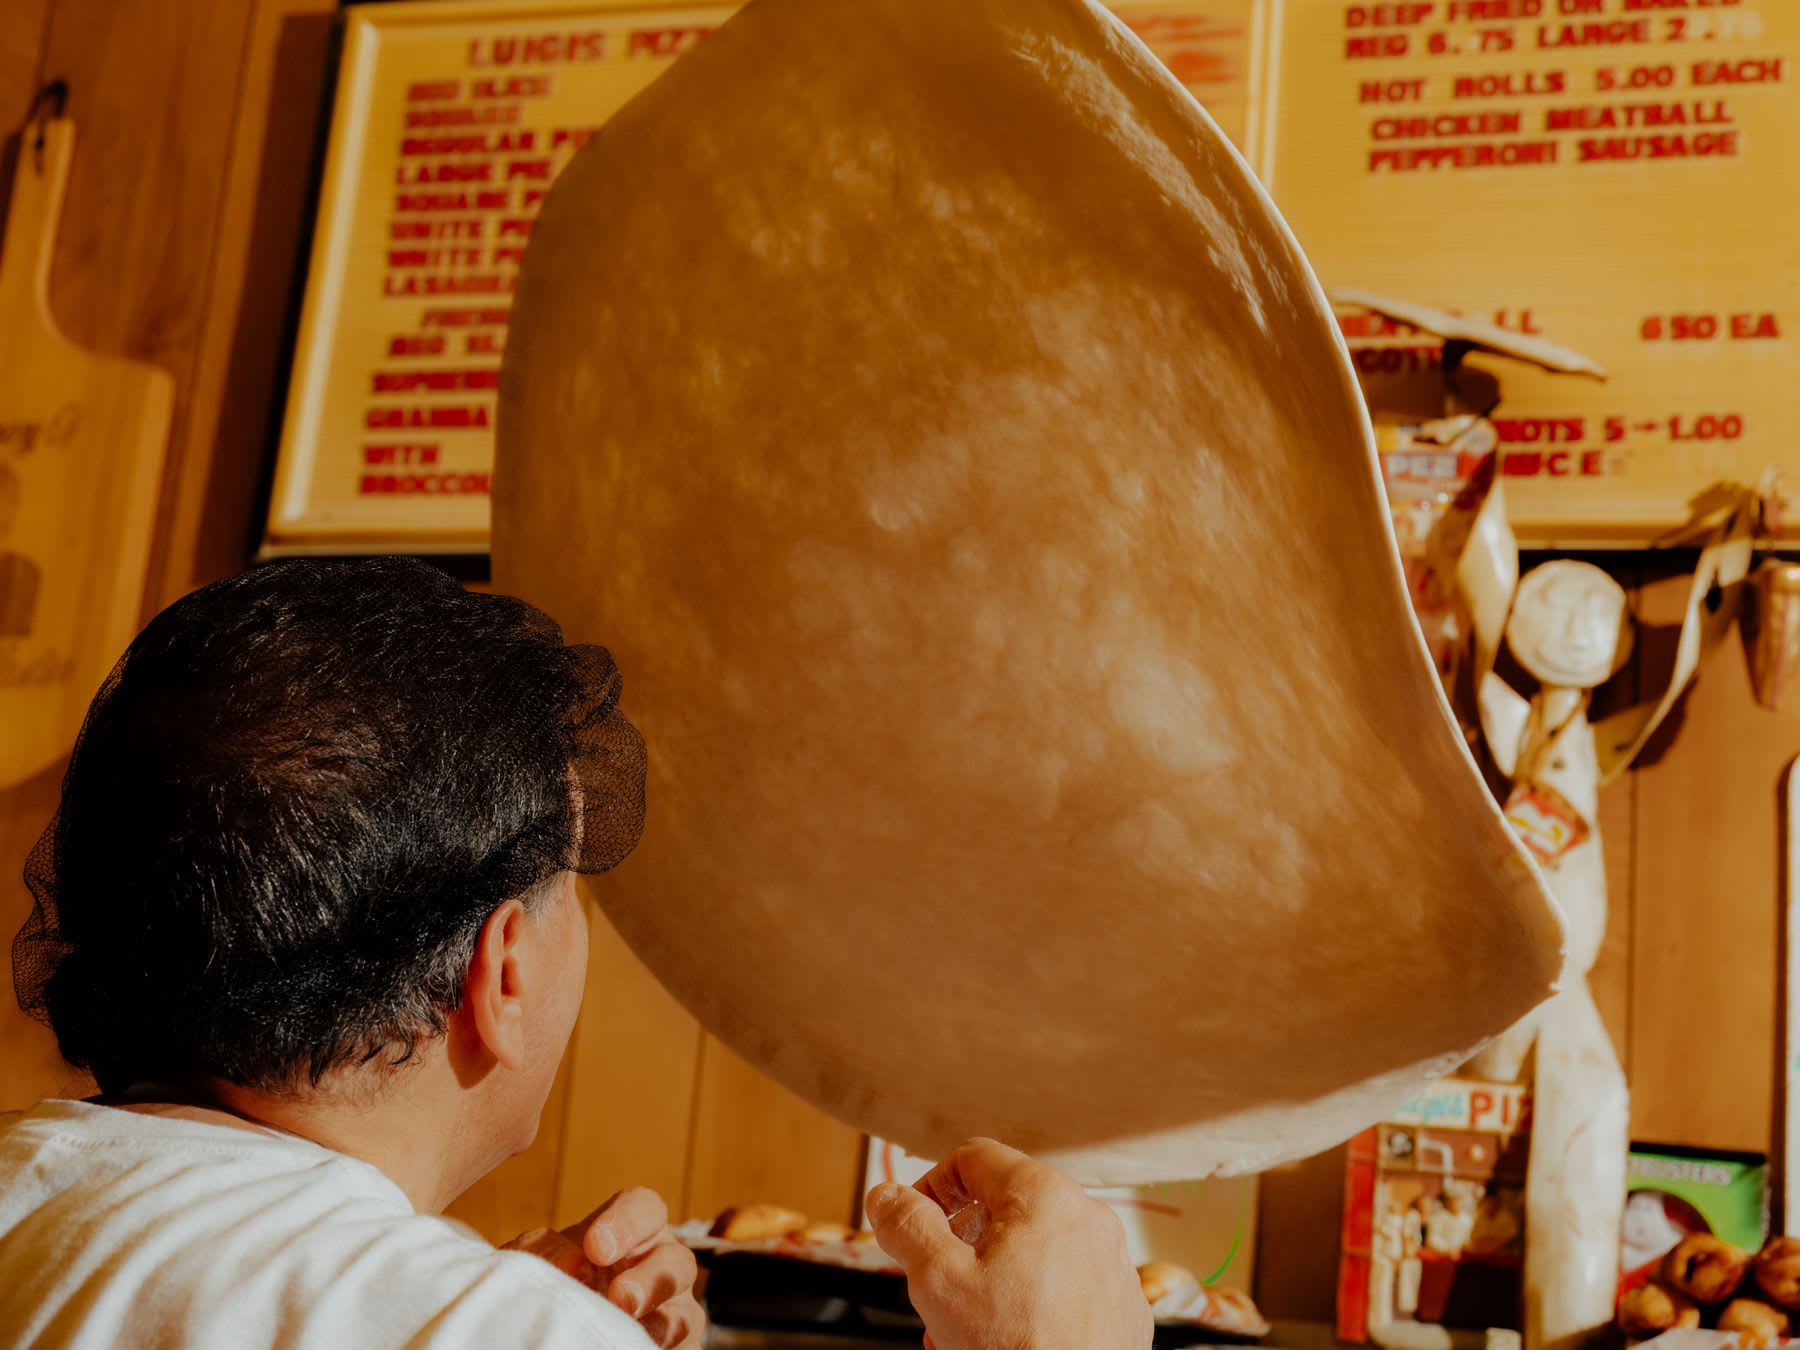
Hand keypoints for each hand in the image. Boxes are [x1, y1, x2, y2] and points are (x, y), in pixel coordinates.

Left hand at [504, 1187, 703, 1347]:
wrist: (560, 1328)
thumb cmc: (555, 1284)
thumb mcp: (541, 1260)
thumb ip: (543, 1249)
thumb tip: (567, 1262)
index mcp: (634, 1233)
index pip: (646, 1210)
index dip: (627, 1224)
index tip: (595, 1247)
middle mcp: (663, 1267)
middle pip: (678, 1262)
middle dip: (652, 1280)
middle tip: (620, 1296)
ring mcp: (675, 1312)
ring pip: (685, 1315)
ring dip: (658, 1326)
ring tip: (621, 1335)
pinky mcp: (679, 1347)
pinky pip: (682, 1349)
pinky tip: (627, 1349)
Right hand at [866, 1138, 1150, 1349]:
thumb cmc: (1022, 1349)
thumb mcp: (940, 1281)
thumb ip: (907, 1227)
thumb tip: (888, 1197)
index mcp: (1045, 1195)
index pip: (972, 1158)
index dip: (930, 1188)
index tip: (913, 1226)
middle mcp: (1087, 1217)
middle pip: (1002, 1208)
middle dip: (960, 1246)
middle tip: (936, 1289)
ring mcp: (1109, 1261)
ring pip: (1032, 1251)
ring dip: (990, 1279)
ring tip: (965, 1327)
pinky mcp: (1119, 1302)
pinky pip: (1064, 1284)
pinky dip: (1030, 1301)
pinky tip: (1006, 1338)